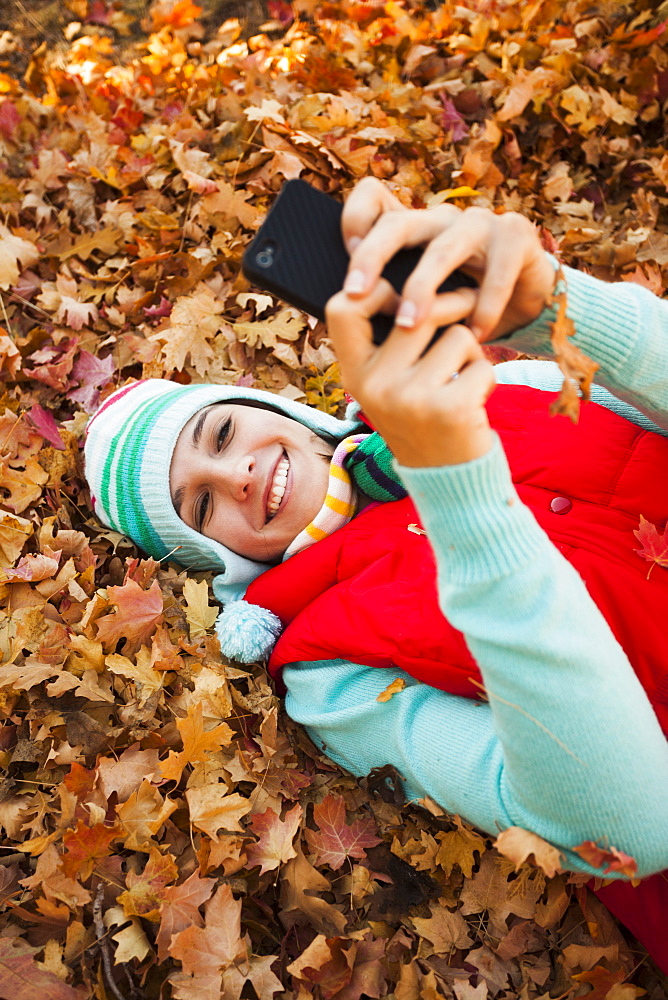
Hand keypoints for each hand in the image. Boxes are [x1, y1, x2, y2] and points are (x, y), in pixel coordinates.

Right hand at [325, 280, 494, 467]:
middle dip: (451, 304)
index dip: (373, 289)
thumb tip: (413, 280)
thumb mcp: (390, 386)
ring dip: (471, 351)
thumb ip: (389, 343)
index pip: (343, 306)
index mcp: (354, 374)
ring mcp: (409, 398)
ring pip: (456, 334)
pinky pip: (480, 363)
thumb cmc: (422, 419)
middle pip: (417, 310)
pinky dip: (486, 377)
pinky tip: (474, 401)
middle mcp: (374, 385)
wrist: (447, 481)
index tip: (399, 296)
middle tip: (467, 305)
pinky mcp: (448, 408)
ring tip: (462, 376)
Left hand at [341, 177, 555, 341]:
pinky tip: (474, 334)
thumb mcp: (425, 303)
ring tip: (409, 325)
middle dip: (372, 257)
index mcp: (414, 228)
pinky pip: (496, 273)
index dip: (354, 219)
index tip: (345, 259)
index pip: (374, 199)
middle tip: (355, 294)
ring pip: (442, 249)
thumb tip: (349, 315)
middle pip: (399, 224)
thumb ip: (393, 299)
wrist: (527, 306)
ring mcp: (480, 223)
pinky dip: (484, 307)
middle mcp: (442, 218)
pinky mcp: (516, 236)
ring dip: (422, 288)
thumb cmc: (465, 307)